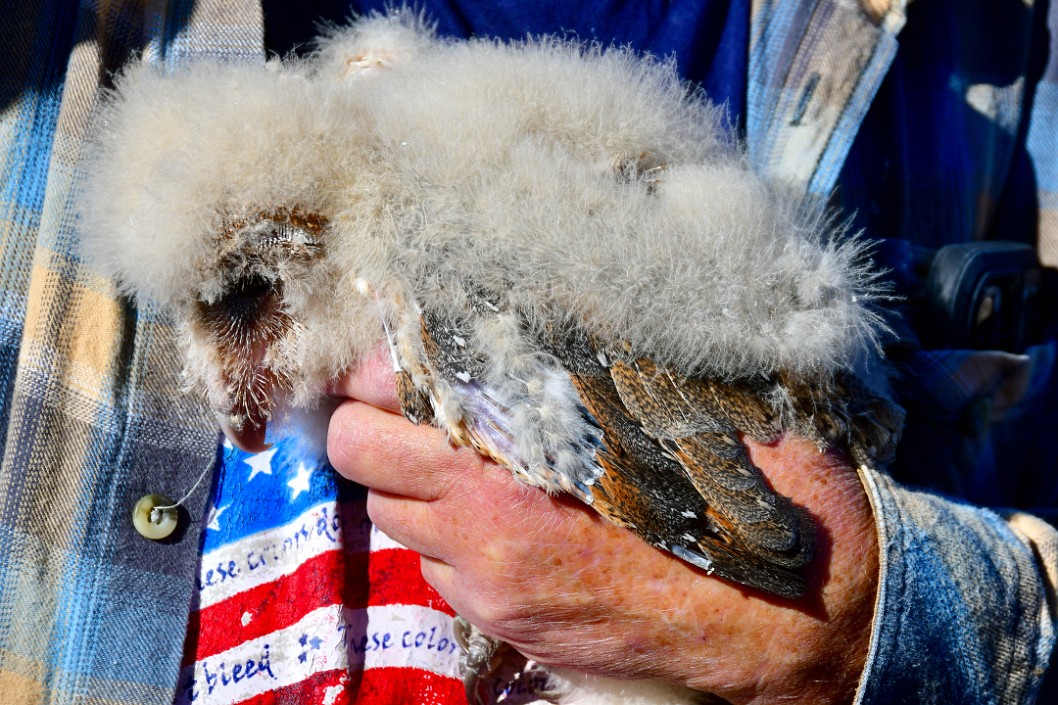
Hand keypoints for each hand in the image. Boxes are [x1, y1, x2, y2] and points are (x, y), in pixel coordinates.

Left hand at [327, 349, 878, 704]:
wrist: (794, 618)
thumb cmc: (739, 498)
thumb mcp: (671, 397)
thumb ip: (583, 355)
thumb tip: (523, 310)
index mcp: (506, 480)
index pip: (369, 427)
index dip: (370, 387)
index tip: (391, 367)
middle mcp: (482, 547)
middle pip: (370, 478)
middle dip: (388, 437)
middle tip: (434, 410)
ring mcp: (495, 597)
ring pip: (406, 529)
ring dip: (426, 492)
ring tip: (486, 464)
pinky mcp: (516, 632)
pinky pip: (449, 575)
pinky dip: (463, 543)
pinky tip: (523, 520)